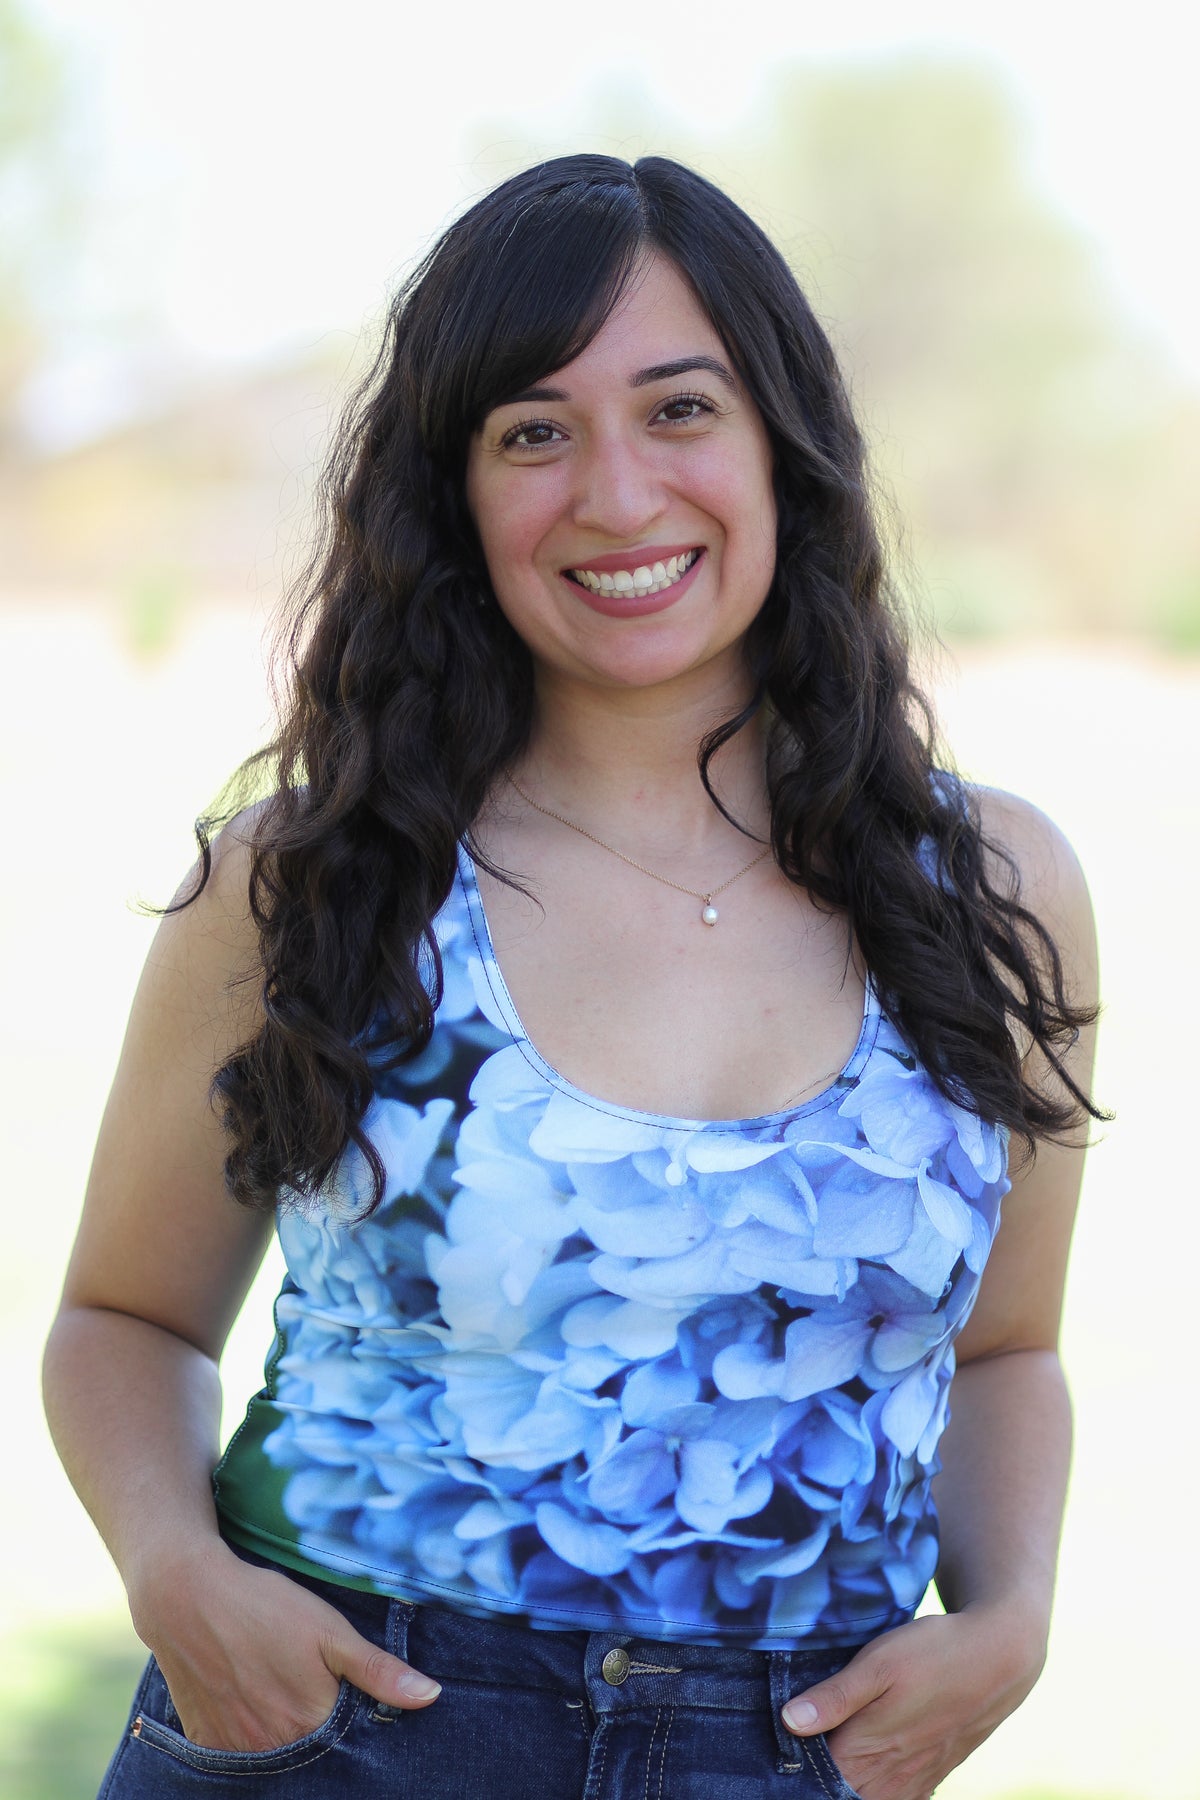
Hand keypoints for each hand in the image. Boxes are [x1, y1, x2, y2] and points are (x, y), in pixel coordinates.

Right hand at [133, 1542, 439, 1752]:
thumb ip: (378, 1671)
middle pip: (311, 1753)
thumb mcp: (329, 1629)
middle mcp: (273, 1747)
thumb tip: (432, 1696)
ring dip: (286, 1737)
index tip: (349, 1696)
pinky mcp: (206, 1742)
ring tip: (282, 1693)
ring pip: (275, 1757)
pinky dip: (251, 1740)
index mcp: (311, 1721)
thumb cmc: (264, 1606)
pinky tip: (254, 1705)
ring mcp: (236, 1749)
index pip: (350, 1742)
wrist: (186, 1596)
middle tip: (309, 1688)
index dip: (355, 1723)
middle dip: (320, 1733)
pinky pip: (238, 1757)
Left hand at [780, 1608, 1045, 1799]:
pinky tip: (868, 1774)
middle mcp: (891, 1775)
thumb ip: (835, 1696)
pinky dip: (877, 1791)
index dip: (793, 1771)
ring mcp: (915, 1777)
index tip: (772, 1756)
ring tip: (826, 1764)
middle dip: (817, 1783)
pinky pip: (899, 1798)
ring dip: (847, 1787)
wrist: (1000, 1655)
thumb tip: (789, 1722)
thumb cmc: (935, 1653)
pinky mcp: (934, 1771)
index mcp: (868, 1749)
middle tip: (793, 1760)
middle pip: (842, 1795)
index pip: (818, 1781)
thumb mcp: (878, 1662)